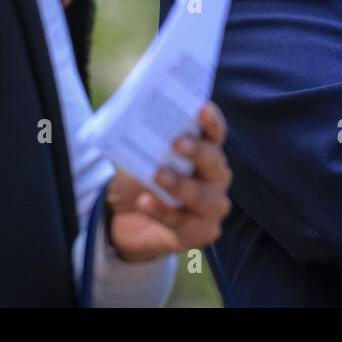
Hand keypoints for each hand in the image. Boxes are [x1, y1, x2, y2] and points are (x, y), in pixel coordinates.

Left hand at [104, 103, 232, 261]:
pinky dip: (166, 213)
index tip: (201, 109)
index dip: (212, 121)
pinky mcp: (201, 232)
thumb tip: (139, 127)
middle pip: (216, 163)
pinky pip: (190, 225)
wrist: (125, 219)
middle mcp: (215, 177)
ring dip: (182, 187)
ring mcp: (211, 206)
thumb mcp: (138, 157)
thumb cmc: (139, 179)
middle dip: (199, 153)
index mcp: (205, 151)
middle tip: (177, 144)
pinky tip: (146, 203)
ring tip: (158, 177)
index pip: (215, 133)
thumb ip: (146, 145)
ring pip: (208, 198)